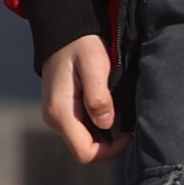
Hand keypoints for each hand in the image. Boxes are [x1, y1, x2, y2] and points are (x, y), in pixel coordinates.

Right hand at [40, 37, 116, 164]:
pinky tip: (109, 109)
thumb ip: (98, 96)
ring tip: (120, 113)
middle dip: (109, 144)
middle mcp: (54, 119)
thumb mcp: (94, 65)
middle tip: (128, 124)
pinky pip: (82, 129)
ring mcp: (57, 116)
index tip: (128, 134)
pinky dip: (99, 126)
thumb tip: (107, 124)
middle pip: (84, 150)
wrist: (64, 32)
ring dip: (105, 134)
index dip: (110, 151)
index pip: (84, 152)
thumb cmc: (80, 45)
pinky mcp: (63, 111)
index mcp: (61, 113)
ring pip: (84, 141)